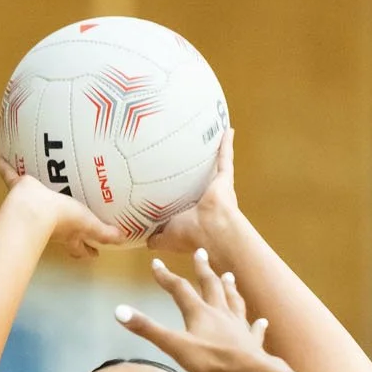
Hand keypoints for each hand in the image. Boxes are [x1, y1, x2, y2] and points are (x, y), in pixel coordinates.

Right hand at [0, 162, 125, 260]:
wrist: (35, 208)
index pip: (80, 246)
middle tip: (74, 225)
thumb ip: (104, 232)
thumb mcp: (89, 224)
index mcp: (69, 232)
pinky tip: (0, 159)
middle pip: (61, 231)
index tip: (94, 253)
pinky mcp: (19, 190)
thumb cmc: (63, 217)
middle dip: (68, 232)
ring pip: (37, 205)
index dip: (87, 251)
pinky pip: (11, 176)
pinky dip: (5, 168)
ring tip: (41, 189)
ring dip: (37, 200)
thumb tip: (123, 239)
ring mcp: (34, 207)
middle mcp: (52, 224)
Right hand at [117, 250, 272, 371]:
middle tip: (201, 253)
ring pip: (234, 301)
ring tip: (229, 275)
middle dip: (204, 269)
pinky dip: (257, 324)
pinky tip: (262, 321)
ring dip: (230, 287)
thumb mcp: (174, 345)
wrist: (248, 371)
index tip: (156, 263)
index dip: (166, 276)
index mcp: (199, 312)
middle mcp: (220, 312)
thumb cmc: (210, 359)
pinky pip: (255, 329)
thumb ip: (148, 329)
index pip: (180, 289)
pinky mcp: (253, 341)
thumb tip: (119, 311)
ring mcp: (239, 325)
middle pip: (211, 286)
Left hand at [147, 126, 241, 255]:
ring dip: (213, 153)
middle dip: (193, 171)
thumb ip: (156, 238)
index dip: (177, 193)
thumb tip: (145, 241)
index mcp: (192, 215)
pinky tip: (226, 130)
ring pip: (213, 168)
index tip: (169, 181)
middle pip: (198, 182)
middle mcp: (205, 201)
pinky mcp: (224, 180)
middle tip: (184, 153)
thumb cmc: (190, 235)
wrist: (212, 231)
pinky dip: (227, 145)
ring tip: (206, 136)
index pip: (183, 202)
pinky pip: (225, 158)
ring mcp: (217, 190)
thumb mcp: (166, 238)